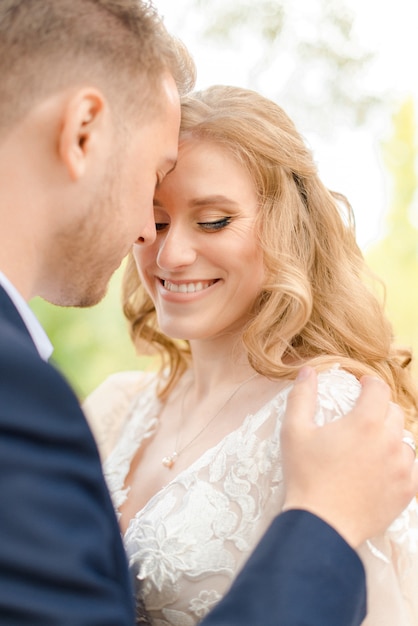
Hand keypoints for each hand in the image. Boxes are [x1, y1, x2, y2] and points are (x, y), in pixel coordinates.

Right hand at [280, 366, 417, 547]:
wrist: (322, 524)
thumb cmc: (306, 476)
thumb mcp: (294, 431)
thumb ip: (302, 396)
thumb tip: (308, 371)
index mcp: (365, 422)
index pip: (379, 389)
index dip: (370, 382)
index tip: (361, 386)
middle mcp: (390, 441)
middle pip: (395, 411)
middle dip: (380, 408)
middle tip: (361, 416)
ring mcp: (402, 467)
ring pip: (405, 439)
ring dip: (391, 436)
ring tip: (371, 446)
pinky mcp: (407, 490)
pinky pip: (412, 467)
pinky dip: (400, 463)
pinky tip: (383, 468)